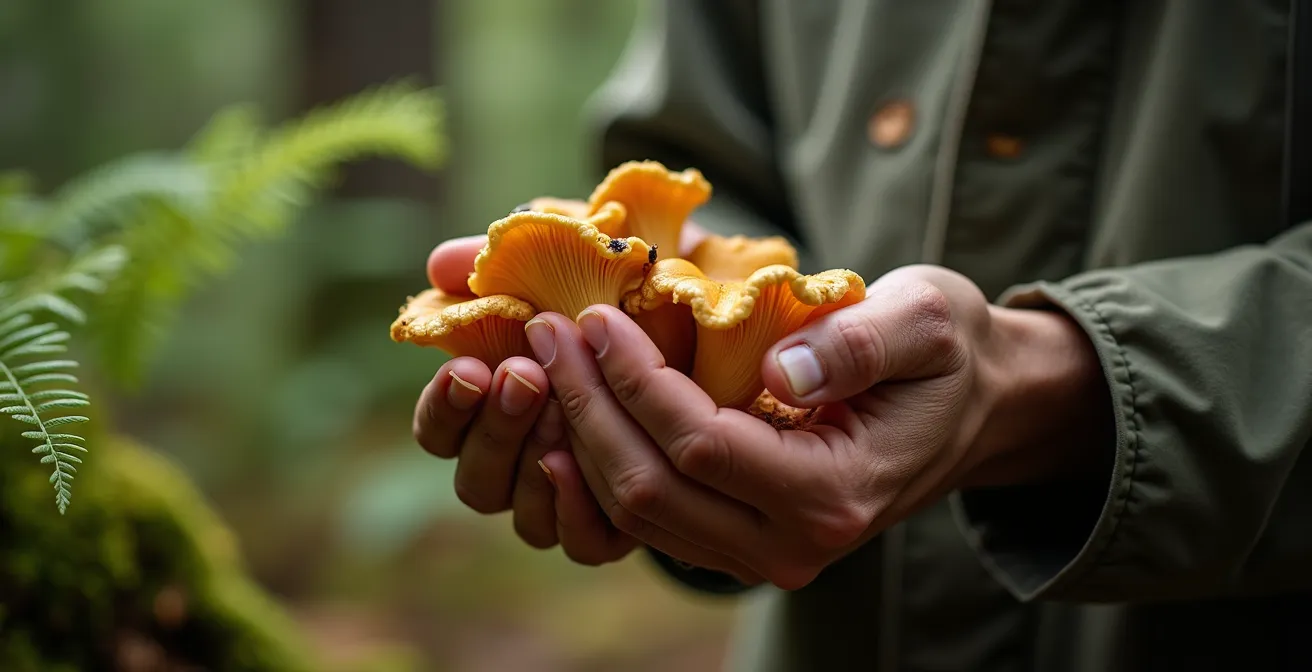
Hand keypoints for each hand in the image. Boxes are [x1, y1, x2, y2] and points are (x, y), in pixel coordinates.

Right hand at [412, 217, 715, 565]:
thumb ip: (523, 256)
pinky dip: (576, 509)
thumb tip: (440, 266)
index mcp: (501, 397)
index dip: (445, 411)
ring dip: (535, 460)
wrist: (754, 298)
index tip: (466, 367)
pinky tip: (573, 461)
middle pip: (480, 485)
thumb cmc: (664, 269)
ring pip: (529, 520)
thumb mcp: (599, 248)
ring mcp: (588, 500)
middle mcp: (534, 459)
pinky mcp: (650, 525)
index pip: (444, 434)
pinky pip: (591, 543)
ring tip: (555, 398)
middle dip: (495, 431)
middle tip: (521, 375)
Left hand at [530, 264, 1111, 588]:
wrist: (973, 408)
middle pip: (652, 489)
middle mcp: (793, 545)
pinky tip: (573, 409)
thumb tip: (781, 369)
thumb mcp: (927, 322)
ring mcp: (763, 554)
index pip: (701, 445)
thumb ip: (860, 344)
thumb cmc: (949, 354)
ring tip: (549, 358)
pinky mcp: (740, 541)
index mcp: (835, 494)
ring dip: (582, 435)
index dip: (635, 381)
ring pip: (637, 512)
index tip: (593, 315)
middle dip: (588, 404)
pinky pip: (648, 518)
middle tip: (547, 328)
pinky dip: (601, 465)